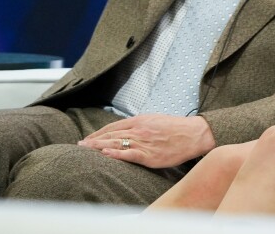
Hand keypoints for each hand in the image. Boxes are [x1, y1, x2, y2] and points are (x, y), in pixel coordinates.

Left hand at [78, 114, 215, 168]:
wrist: (195, 134)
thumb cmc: (177, 128)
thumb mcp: (156, 119)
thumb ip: (141, 124)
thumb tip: (127, 129)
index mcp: (141, 120)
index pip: (113, 127)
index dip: (98, 133)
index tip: (87, 139)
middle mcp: (140, 130)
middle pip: (111, 135)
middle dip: (93, 140)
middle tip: (80, 146)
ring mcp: (144, 142)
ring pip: (117, 144)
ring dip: (99, 147)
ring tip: (85, 151)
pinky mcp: (150, 155)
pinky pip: (129, 154)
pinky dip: (116, 155)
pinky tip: (105, 155)